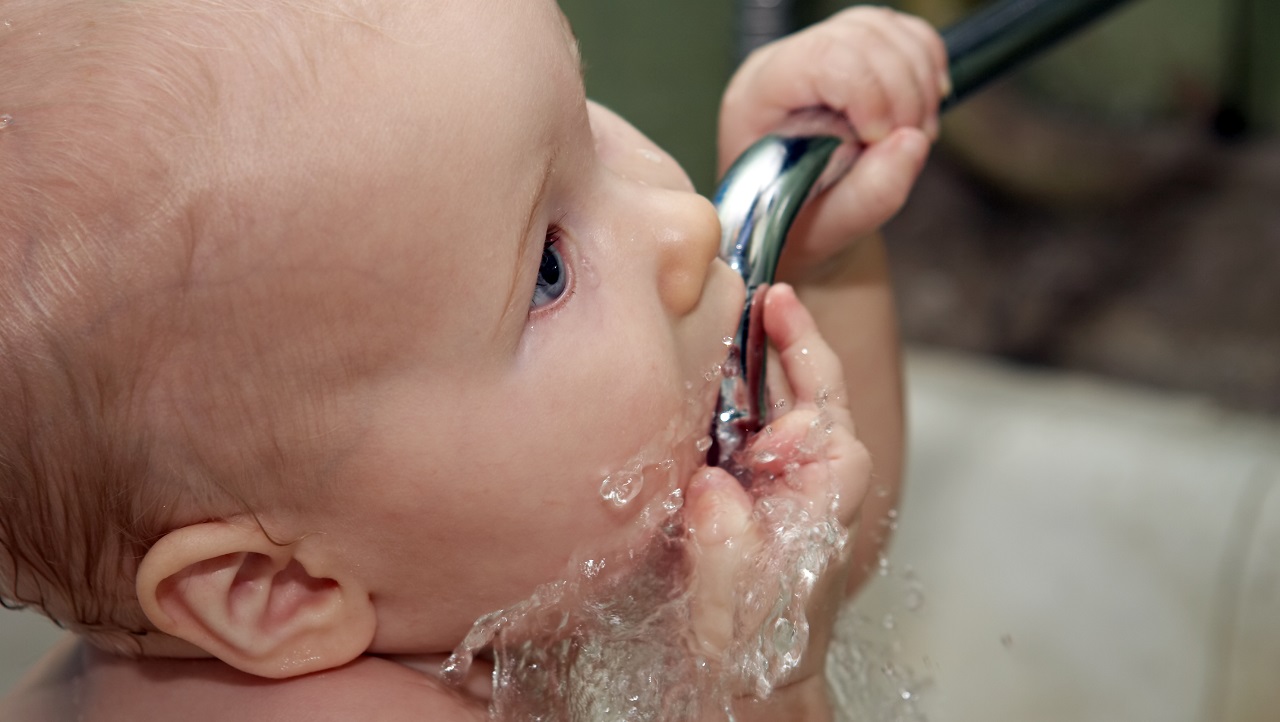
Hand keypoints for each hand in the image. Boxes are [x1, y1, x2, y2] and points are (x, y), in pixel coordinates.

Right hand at [684, 284, 870, 718]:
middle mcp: (815, 473)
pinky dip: (721, 403)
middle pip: (802, 387)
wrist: (755, 678)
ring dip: (744, 367)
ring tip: (709, 324)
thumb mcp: (736, 589)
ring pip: (770, 405)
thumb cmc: (758, 640)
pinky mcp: (758, 490)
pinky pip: (743, 432)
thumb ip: (726, 534)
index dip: (799, 344)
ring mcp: (786, 479)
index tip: (772, 298)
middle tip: (748, 290)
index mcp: (829, 483)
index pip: (824, 395)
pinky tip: (689, 384)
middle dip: (777, 339)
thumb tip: (711, 483)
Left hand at [717, 7, 947, 279]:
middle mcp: (786, 64)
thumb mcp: (828, 228)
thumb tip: (911, 143)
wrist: (803, 222)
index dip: (867, 90)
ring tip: (914, 135)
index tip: (880, 137)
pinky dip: (928, 67)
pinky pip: (904, 34)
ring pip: (885, 30)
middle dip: (901, 93)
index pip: (820, 58)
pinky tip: (920, 110)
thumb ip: (868, 196)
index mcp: (759, 98)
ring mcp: (821, 50)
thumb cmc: (800, 224)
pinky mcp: (856, 49)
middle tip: (908, 143)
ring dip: (919, 83)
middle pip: (860, 37)